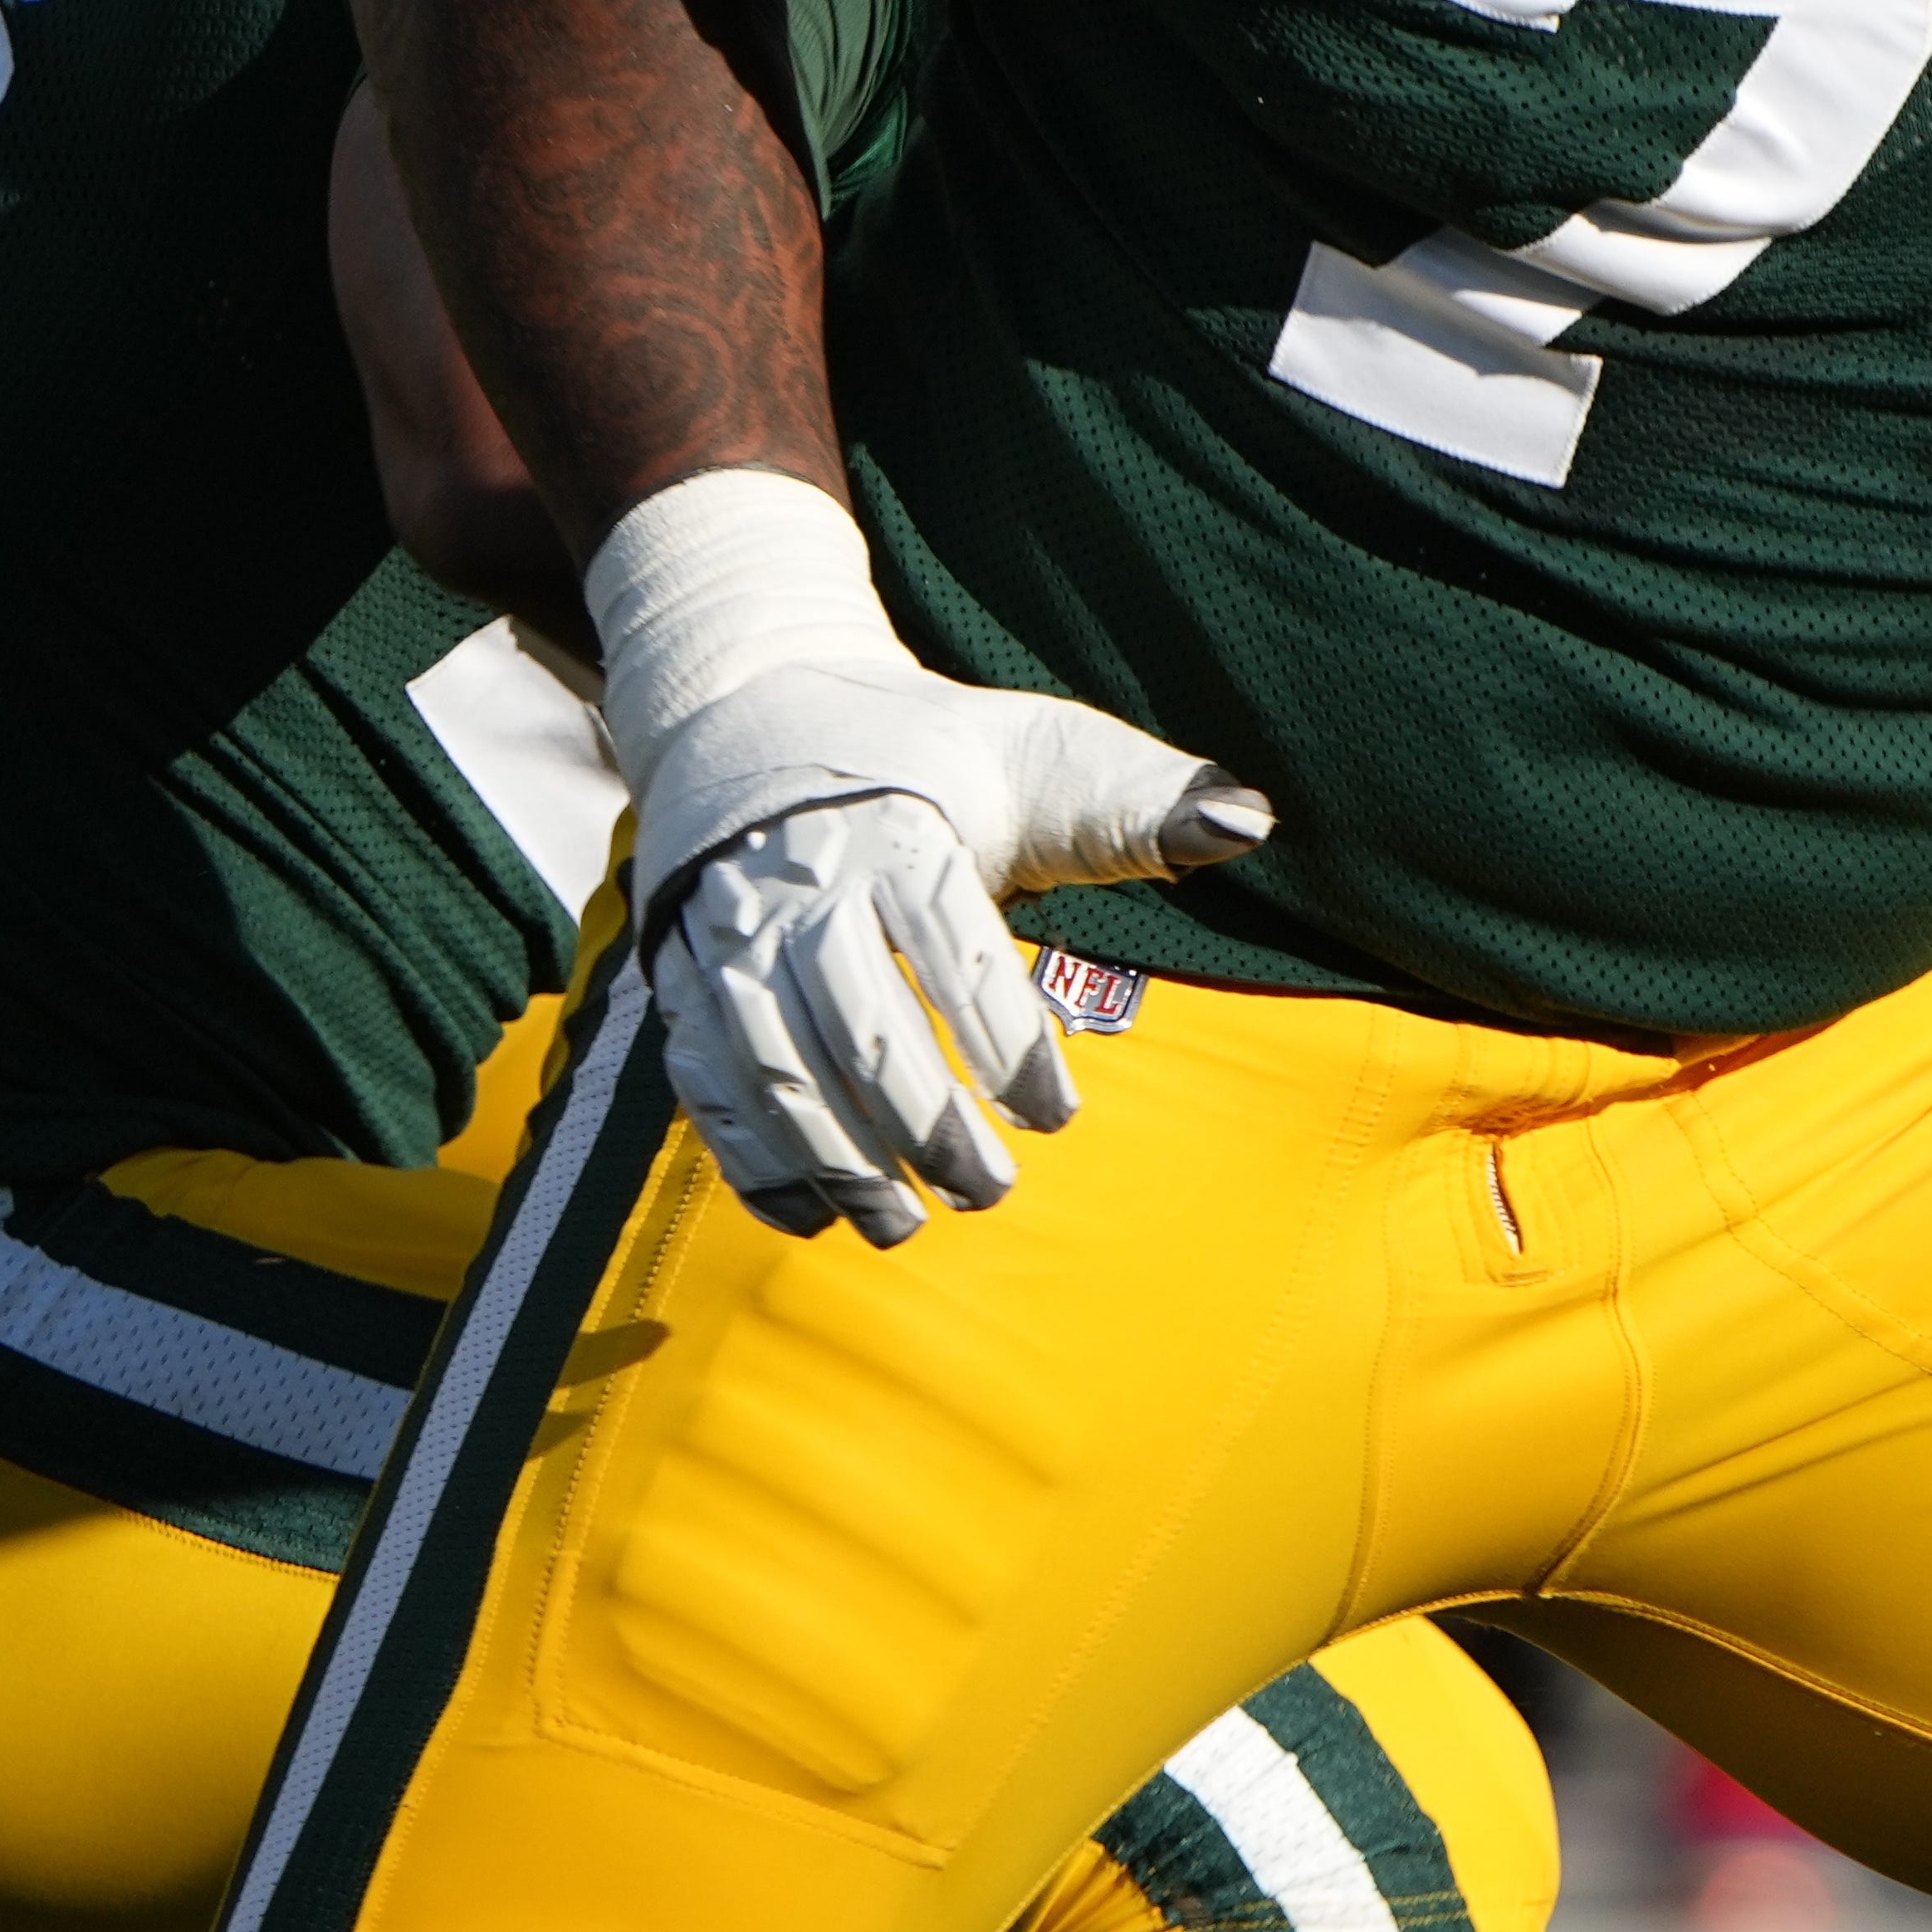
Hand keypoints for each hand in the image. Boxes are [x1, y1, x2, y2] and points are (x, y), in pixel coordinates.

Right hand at [589, 467, 1269, 1243]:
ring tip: (902, 1224)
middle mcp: (802, 881)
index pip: (952, 941)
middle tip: (987, 1190)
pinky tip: (809, 1218)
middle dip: (920, 1120)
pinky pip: (704, 1077)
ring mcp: (728, 931)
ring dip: (834, 1157)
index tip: (1057, 1113)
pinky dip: (749, 1157)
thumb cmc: (923, 751)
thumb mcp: (1032, 753)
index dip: (1004, 1037)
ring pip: (771, 1061)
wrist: (746, 707)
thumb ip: (1136, 803)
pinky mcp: (680, 972)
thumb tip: (1251, 823)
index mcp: (897, 827)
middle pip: (856, 1018)